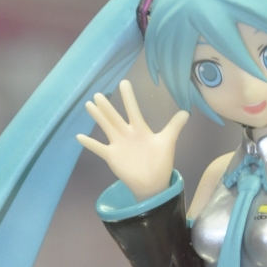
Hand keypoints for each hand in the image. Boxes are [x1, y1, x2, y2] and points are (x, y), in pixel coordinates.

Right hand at [77, 80, 188, 200]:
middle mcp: (126, 134)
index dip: (129, 97)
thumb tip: (187, 112)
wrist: (153, 183)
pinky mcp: (112, 156)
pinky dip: (89, 143)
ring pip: (106, 127)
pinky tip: (78, 136)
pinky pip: (98, 149)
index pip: (133, 110)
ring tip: (88, 105)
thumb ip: (174, 126)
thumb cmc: (160, 162)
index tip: (124, 82)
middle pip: (115, 117)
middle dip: (107, 106)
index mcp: (140, 129)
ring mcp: (118, 144)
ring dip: (97, 117)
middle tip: (98, 93)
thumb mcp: (168, 141)